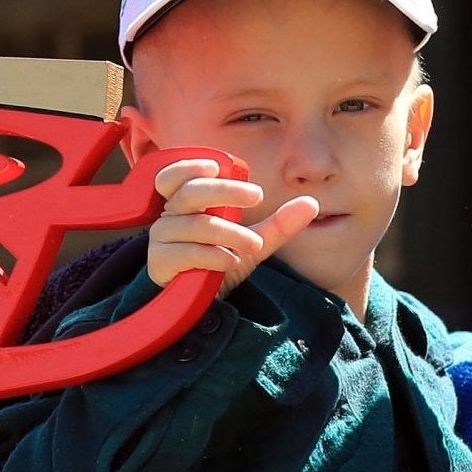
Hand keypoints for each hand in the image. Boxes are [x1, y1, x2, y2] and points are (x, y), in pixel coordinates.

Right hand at [144, 157, 317, 291]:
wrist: (202, 305)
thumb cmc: (221, 265)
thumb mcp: (253, 243)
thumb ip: (278, 225)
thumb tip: (311, 203)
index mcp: (186, 204)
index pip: (175, 176)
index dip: (190, 166)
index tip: (217, 166)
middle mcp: (170, 216)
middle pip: (189, 193)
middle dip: (224, 190)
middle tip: (256, 196)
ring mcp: (162, 239)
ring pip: (194, 225)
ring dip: (229, 233)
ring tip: (254, 245)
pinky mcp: (160, 263)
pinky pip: (186, 253)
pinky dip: (212, 256)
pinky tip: (230, 261)